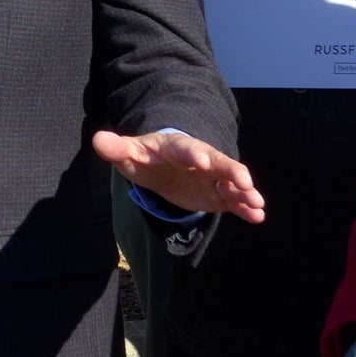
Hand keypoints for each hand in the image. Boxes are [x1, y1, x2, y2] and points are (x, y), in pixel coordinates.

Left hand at [92, 129, 264, 222]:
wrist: (162, 166)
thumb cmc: (145, 157)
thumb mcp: (129, 153)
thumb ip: (116, 148)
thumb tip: (98, 140)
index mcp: (176, 147)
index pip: (186, 148)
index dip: (193, 153)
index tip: (201, 160)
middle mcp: (200, 160)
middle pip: (218, 163)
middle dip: (232, 171)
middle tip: (245, 182)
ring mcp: (211, 177)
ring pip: (231, 182)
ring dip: (244, 192)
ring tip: (257, 204)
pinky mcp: (217, 194)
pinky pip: (233, 200)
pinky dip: (245, 207)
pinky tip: (257, 216)